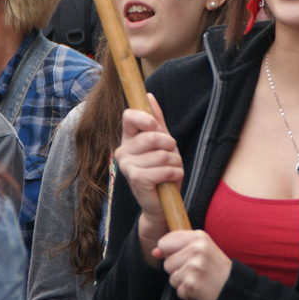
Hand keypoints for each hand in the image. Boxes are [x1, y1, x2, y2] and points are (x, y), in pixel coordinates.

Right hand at [114, 94, 183, 262]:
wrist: (160, 204)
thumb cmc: (161, 171)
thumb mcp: (161, 143)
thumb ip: (156, 120)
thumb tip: (149, 95)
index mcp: (127, 139)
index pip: (129, 116)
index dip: (147, 119)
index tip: (157, 127)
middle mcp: (122, 151)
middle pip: (154, 136)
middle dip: (171, 147)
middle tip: (169, 158)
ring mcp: (127, 166)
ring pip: (163, 154)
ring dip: (176, 163)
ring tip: (170, 171)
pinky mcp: (136, 180)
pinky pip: (164, 169)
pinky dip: (175, 174)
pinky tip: (170, 181)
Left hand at [154, 230, 232, 299]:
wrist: (232, 288)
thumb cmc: (215, 268)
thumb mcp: (201, 249)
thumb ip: (177, 247)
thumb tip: (154, 252)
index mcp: (199, 236)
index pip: (165, 242)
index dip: (169, 253)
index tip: (184, 257)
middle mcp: (197, 248)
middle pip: (166, 263)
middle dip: (177, 271)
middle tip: (196, 271)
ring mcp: (195, 266)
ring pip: (171, 277)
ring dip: (182, 283)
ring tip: (199, 279)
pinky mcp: (193, 283)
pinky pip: (178, 291)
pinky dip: (187, 294)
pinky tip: (200, 288)